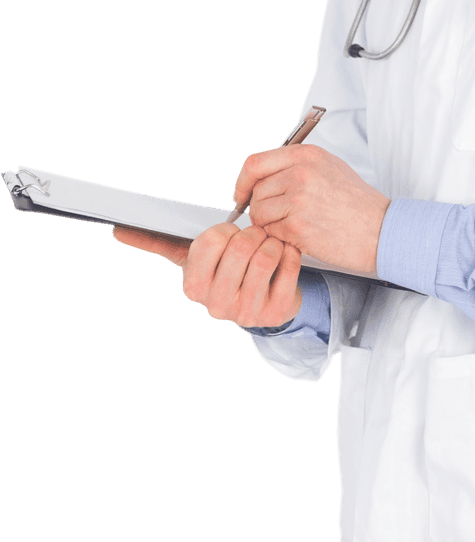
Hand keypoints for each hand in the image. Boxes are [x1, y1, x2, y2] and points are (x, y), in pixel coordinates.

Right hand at [112, 223, 302, 327]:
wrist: (262, 302)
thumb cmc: (225, 272)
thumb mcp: (193, 259)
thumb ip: (158, 242)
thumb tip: (118, 230)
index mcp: (193, 288)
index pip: (210, 240)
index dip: (225, 230)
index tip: (229, 234)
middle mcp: (217, 305)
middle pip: (241, 247)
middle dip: (251, 233)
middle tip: (254, 236)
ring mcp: (247, 312)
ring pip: (265, 255)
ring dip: (271, 241)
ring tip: (269, 243)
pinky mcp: (276, 311)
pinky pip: (288, 266)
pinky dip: (289, 253)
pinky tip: (284, 256)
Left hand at [233, 144, 390, 274]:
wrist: (380, 230)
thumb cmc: (358, 204)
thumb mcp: (330, 168)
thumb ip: (296, 166)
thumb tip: (263, 175)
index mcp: (307, 155)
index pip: (255, 163)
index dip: (243, 181)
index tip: (242, 194)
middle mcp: (301, 173)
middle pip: (255, 190)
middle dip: (260, 206)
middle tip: (276, 216)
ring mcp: (298, 199)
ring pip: (259, 212)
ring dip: (269, 224)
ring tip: (293, 226)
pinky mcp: (297, 226)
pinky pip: (270, 232)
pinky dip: (280, 237)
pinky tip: (300, 235)